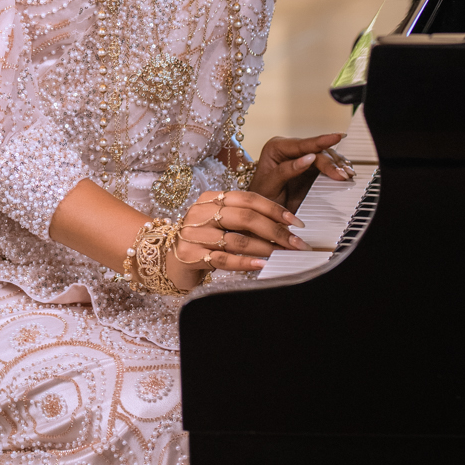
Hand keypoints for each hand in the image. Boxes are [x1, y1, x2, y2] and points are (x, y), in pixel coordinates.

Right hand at [166, 187, 309, 286]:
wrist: (167, 260)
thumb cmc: (202, 241)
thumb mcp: (220, 223)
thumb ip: (244, 221)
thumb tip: (284, 229)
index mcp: (210, 198)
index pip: (248, 198)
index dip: (274, 209)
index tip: (296, 223)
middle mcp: (200, 212)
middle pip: (245, 217)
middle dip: (276, 231)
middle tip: (297, 244)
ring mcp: (194, 233)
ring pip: (237, 240)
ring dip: (265, 248)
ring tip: (283, 255)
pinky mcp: (191, 255)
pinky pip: (223, 259)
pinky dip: (245, 262)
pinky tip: (261, 265)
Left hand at [248, 132, 352, 211]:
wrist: (262, 211)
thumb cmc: (261, 196)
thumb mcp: (270, 184)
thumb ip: (287, 170)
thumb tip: (309, 158)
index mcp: (276, 147)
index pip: (302, 144)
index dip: (320, 141)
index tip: (336, 137)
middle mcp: (290, 149)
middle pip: (316, 152)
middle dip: (331, 163)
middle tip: (342, 175)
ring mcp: (301, 158)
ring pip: (324, 157)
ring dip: (338, 165)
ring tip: (348, 174)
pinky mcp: (310, 169)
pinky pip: (326, 166)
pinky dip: (337, 169)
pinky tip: (346, 173)